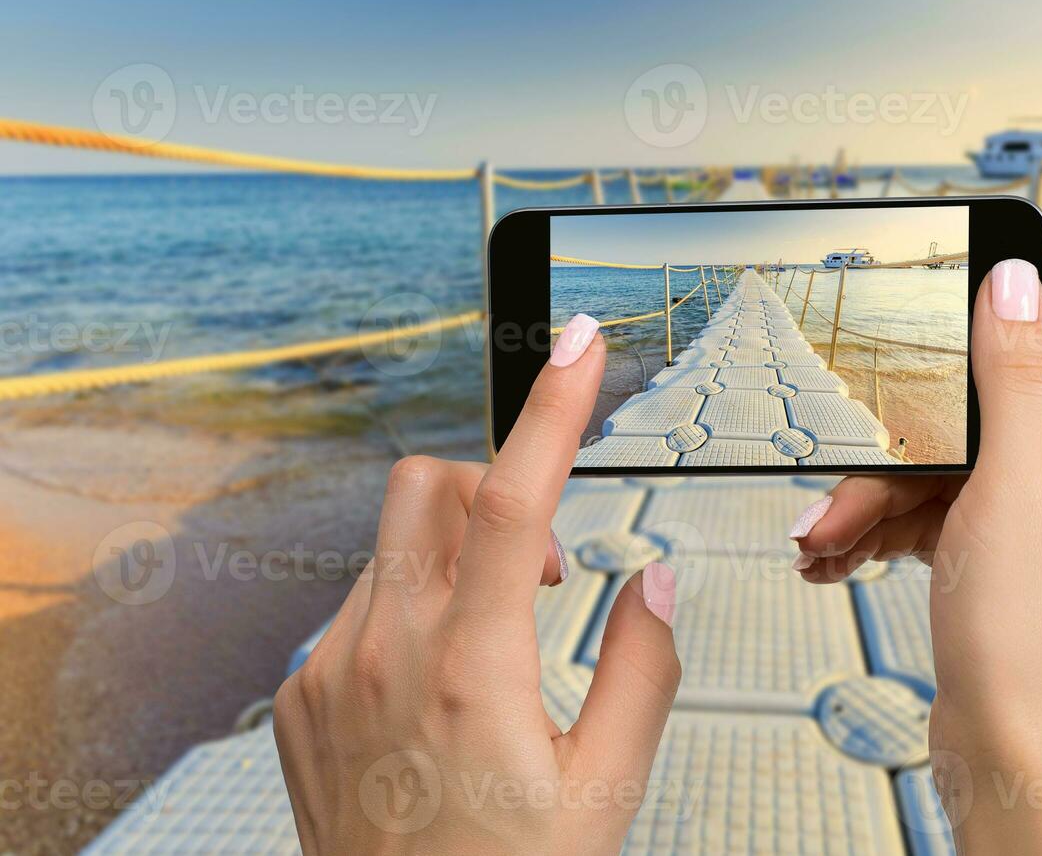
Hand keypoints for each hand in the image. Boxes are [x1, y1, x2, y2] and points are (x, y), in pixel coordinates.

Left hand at [273, 314, 681, 854]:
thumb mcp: (604, 787)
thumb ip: (642, 668)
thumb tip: (655, 579)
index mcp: (473, 670)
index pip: (517, 500)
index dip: (552, 408)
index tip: (576, 344)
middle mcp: (383, 654)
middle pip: (429, 485)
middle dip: (491, 488)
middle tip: (541, 567)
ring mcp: (326, 673)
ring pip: (392, 547)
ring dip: (454, 562)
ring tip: (492, 652)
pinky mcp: (297, 699)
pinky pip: (355, 608)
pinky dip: (408, 614)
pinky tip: (433, 692)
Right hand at [790, 257, 1041, 853]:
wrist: (1008, 748)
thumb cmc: (1031, 632)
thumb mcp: (1017, 479)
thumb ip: (1015, 372)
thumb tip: (1016, 278)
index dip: (1023, 279)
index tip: (955, 257)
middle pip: (987, 387)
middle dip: (907, 420)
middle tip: (856, 436)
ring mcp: (1038, 501)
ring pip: (943, 450)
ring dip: (874, 487)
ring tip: (823, 533)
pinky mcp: (995, 538)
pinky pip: (929, 500)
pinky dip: (879, 521)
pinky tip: (832, 552)